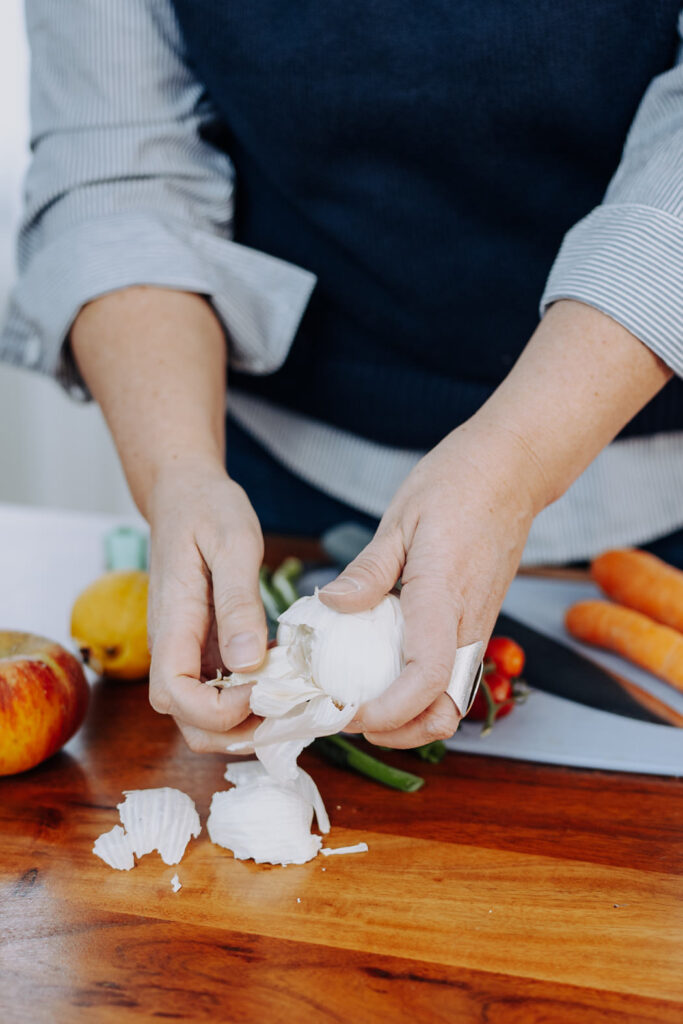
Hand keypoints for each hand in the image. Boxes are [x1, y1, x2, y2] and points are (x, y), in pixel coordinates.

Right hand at [146, 456, 266, 752]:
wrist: (185, 493)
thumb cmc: (208, 510)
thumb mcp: (233, 545)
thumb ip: (239, 604)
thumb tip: (247, 665)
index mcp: (172, 623)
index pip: (175, 696)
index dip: (218, 710)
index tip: (261, 687)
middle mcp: (173, 647)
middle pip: (186, 721)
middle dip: (235, 732)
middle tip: (287, 708)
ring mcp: (187, 650)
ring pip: (202, 715)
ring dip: (245, 723)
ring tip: (292, 700)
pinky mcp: (202, 647)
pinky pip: (219, 691)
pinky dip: (250, 700)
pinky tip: (286, 680)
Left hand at [319, 418, 544, 747]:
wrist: (513, 471)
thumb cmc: (458, 484)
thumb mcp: (401, 518)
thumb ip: (368, 570)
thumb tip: (332, 606)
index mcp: (442, 594)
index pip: (427, 676)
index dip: (391, 710)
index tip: (352, 714)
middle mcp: (467, 622)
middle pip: (447, 709)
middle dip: (400, 732)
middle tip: (349, 716)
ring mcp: (478, 626)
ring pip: (453, 699)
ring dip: (412, 719)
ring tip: (363, 702)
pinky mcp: (477, 623)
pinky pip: (453, 675)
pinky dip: (421, 693)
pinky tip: (384, 672)